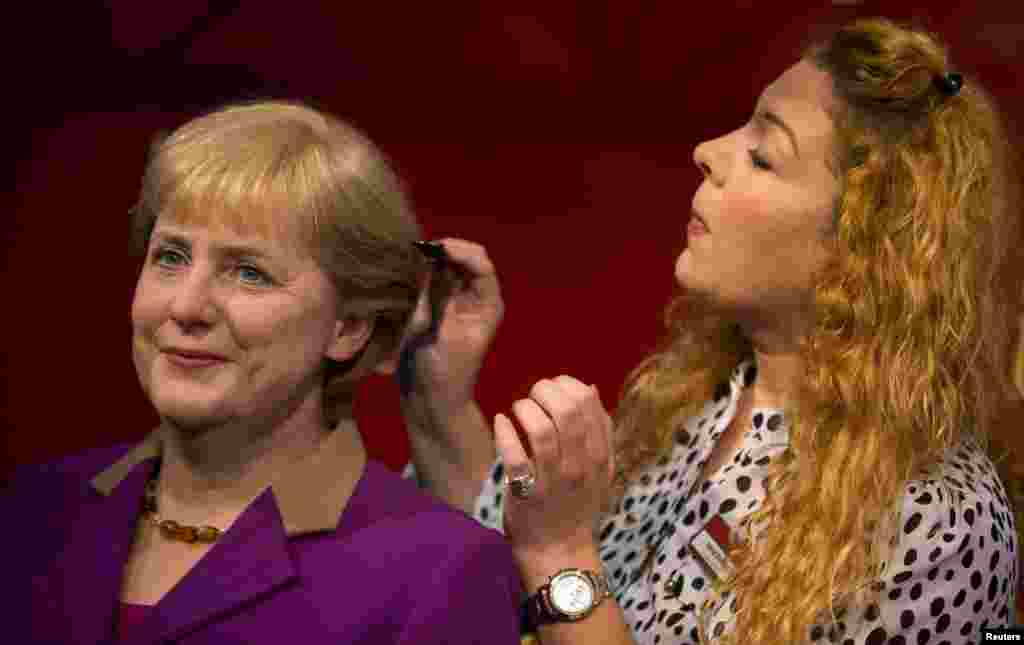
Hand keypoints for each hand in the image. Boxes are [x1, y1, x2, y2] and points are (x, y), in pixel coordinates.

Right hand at [397, 239, 503, 432]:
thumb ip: (438, 296)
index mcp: (487, 304)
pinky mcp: (437, 309)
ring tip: (411, 254)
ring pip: (448, 267)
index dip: (460, 251)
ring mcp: (456, 303)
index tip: (435, 248)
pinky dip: (422, 272)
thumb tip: (433, 260)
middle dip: (445, 250)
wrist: (430, 401)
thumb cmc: (442, 372)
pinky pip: (432, 281)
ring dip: (432, 259)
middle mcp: (475, 299)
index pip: (481, 264)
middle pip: (465, 260)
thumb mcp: (440, 333)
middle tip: (418, 248)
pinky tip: (406, 269)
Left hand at [495, 375, 615, 566]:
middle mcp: (579, 465)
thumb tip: (590, 388)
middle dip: (545, 391)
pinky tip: (501, 423)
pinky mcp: (526, 492)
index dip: (567, 385)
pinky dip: (505, 432)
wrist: (559, 551)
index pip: (588, 404)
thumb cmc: (576, 505)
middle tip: (533, 395)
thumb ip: (600, 431)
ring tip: (518, 409)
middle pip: (566, 412)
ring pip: (541, 430)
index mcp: (599, 455)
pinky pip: (514, 455)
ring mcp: (552, 479)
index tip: (554, 388)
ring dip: (525, 408)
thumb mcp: (600, 469)